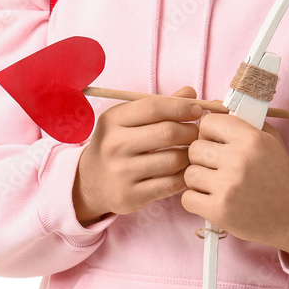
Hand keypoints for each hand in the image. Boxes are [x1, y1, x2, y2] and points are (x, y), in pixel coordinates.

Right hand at [72, 86, 202, 224]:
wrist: (91, 183)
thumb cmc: (118, 145)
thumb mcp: (129, 121)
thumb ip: (159, 105)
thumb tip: (190, 92)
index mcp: (112, 120)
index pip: (154, 107)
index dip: (181, 106)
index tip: (197, 109)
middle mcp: (113, 145)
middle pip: (168, 133)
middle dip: (190, 131)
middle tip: (197, 133)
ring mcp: (121, 172)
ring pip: (174, 160)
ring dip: (190, 155)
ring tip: (191, 152)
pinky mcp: (131, 196)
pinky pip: (171, 184)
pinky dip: (185, 175)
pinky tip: (184, 170)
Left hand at [182, 113, 288, 259]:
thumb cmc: (279, 176)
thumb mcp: (271, 140)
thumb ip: (244, 123)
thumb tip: (215, 108)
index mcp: (251, 138)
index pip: (208, 122)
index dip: (208, 132)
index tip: (214, 142)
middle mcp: (238, 160)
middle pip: (194, 148)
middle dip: (202, 157)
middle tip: (216, 166)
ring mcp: (228, 186)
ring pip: (189, 174)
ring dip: (199, 180)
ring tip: (215, 184)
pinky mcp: (219, 211)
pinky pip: (187, 199)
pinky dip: (196, 200)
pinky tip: (211, 199)